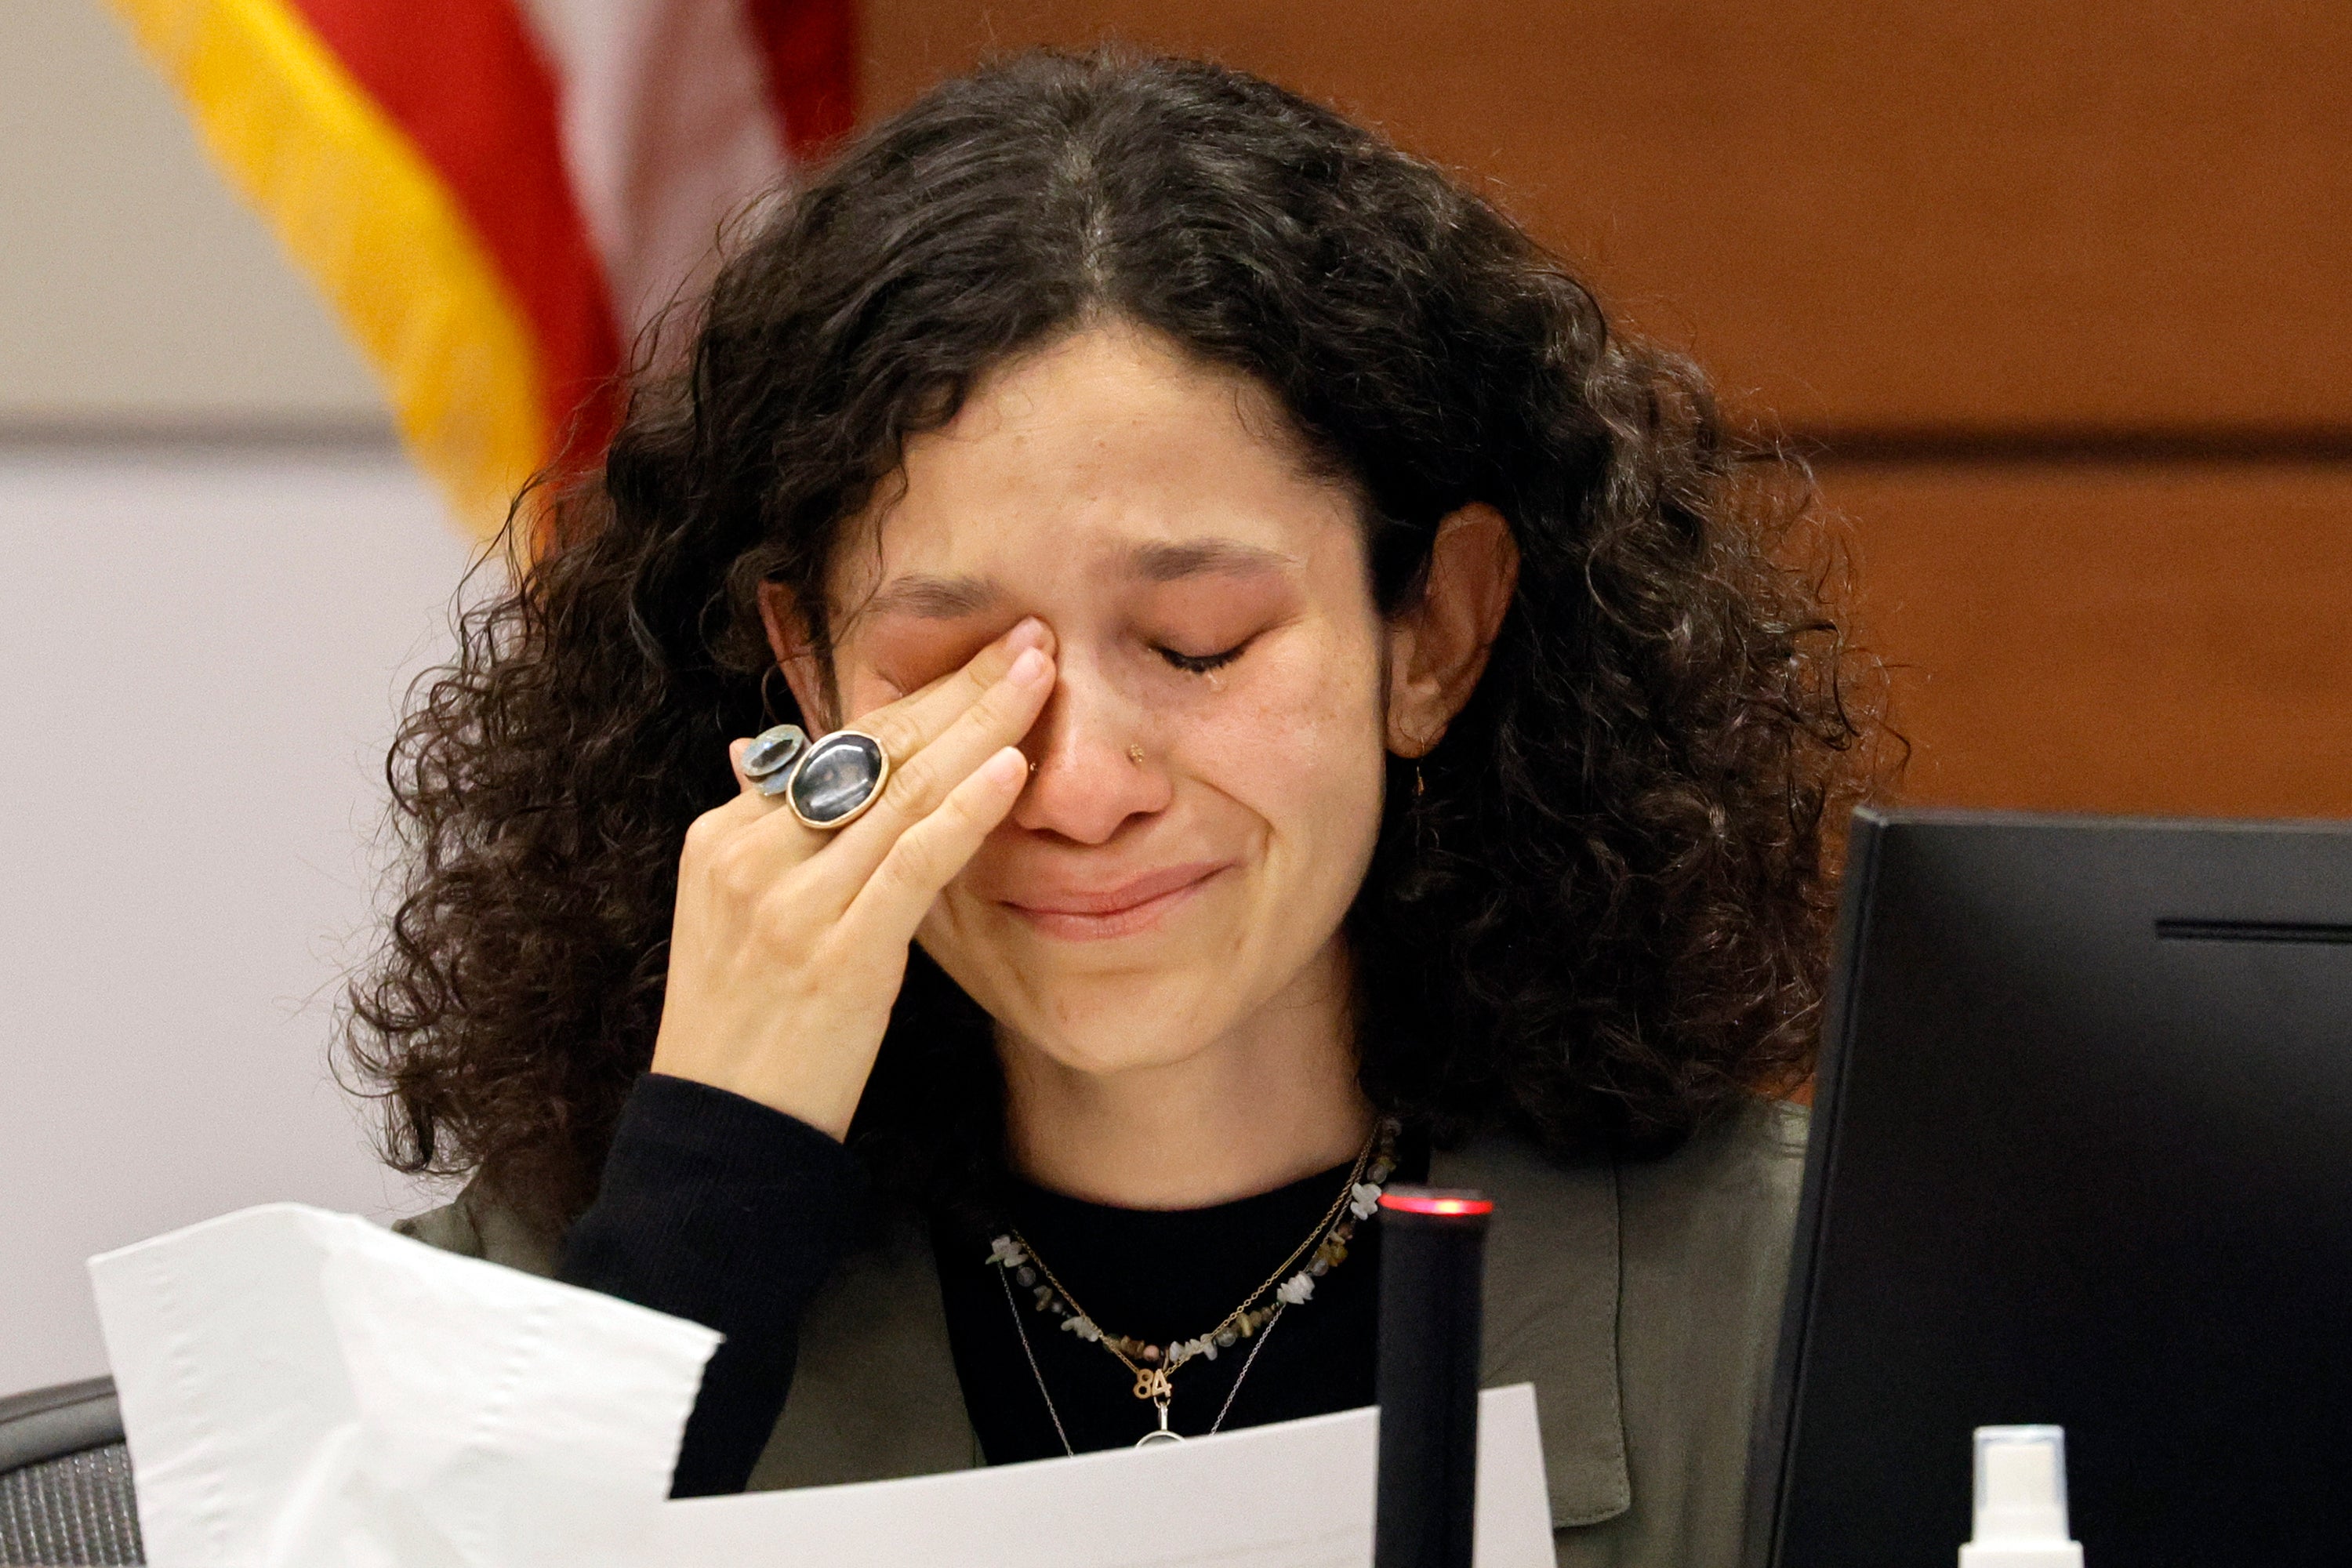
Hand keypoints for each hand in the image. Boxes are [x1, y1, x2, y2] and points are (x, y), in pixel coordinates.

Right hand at [648, 619, 1055, 1137]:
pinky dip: (964, 812)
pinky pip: (910, 864)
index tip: (984, 654)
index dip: (920, 693)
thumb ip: (763, 833)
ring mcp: (791, 903)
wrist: (722, 1134)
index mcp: (725, 835)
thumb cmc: (744, 1027)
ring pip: (899, 791)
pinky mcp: (838, 953)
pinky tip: (1012, 769)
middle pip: (872, 747)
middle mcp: (750, 854)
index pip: (836, 742)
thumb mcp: (734, 916)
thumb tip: (762, 757)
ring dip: (979, 726)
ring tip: (1041, 675)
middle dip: (959, 687)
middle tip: (1031, 637)